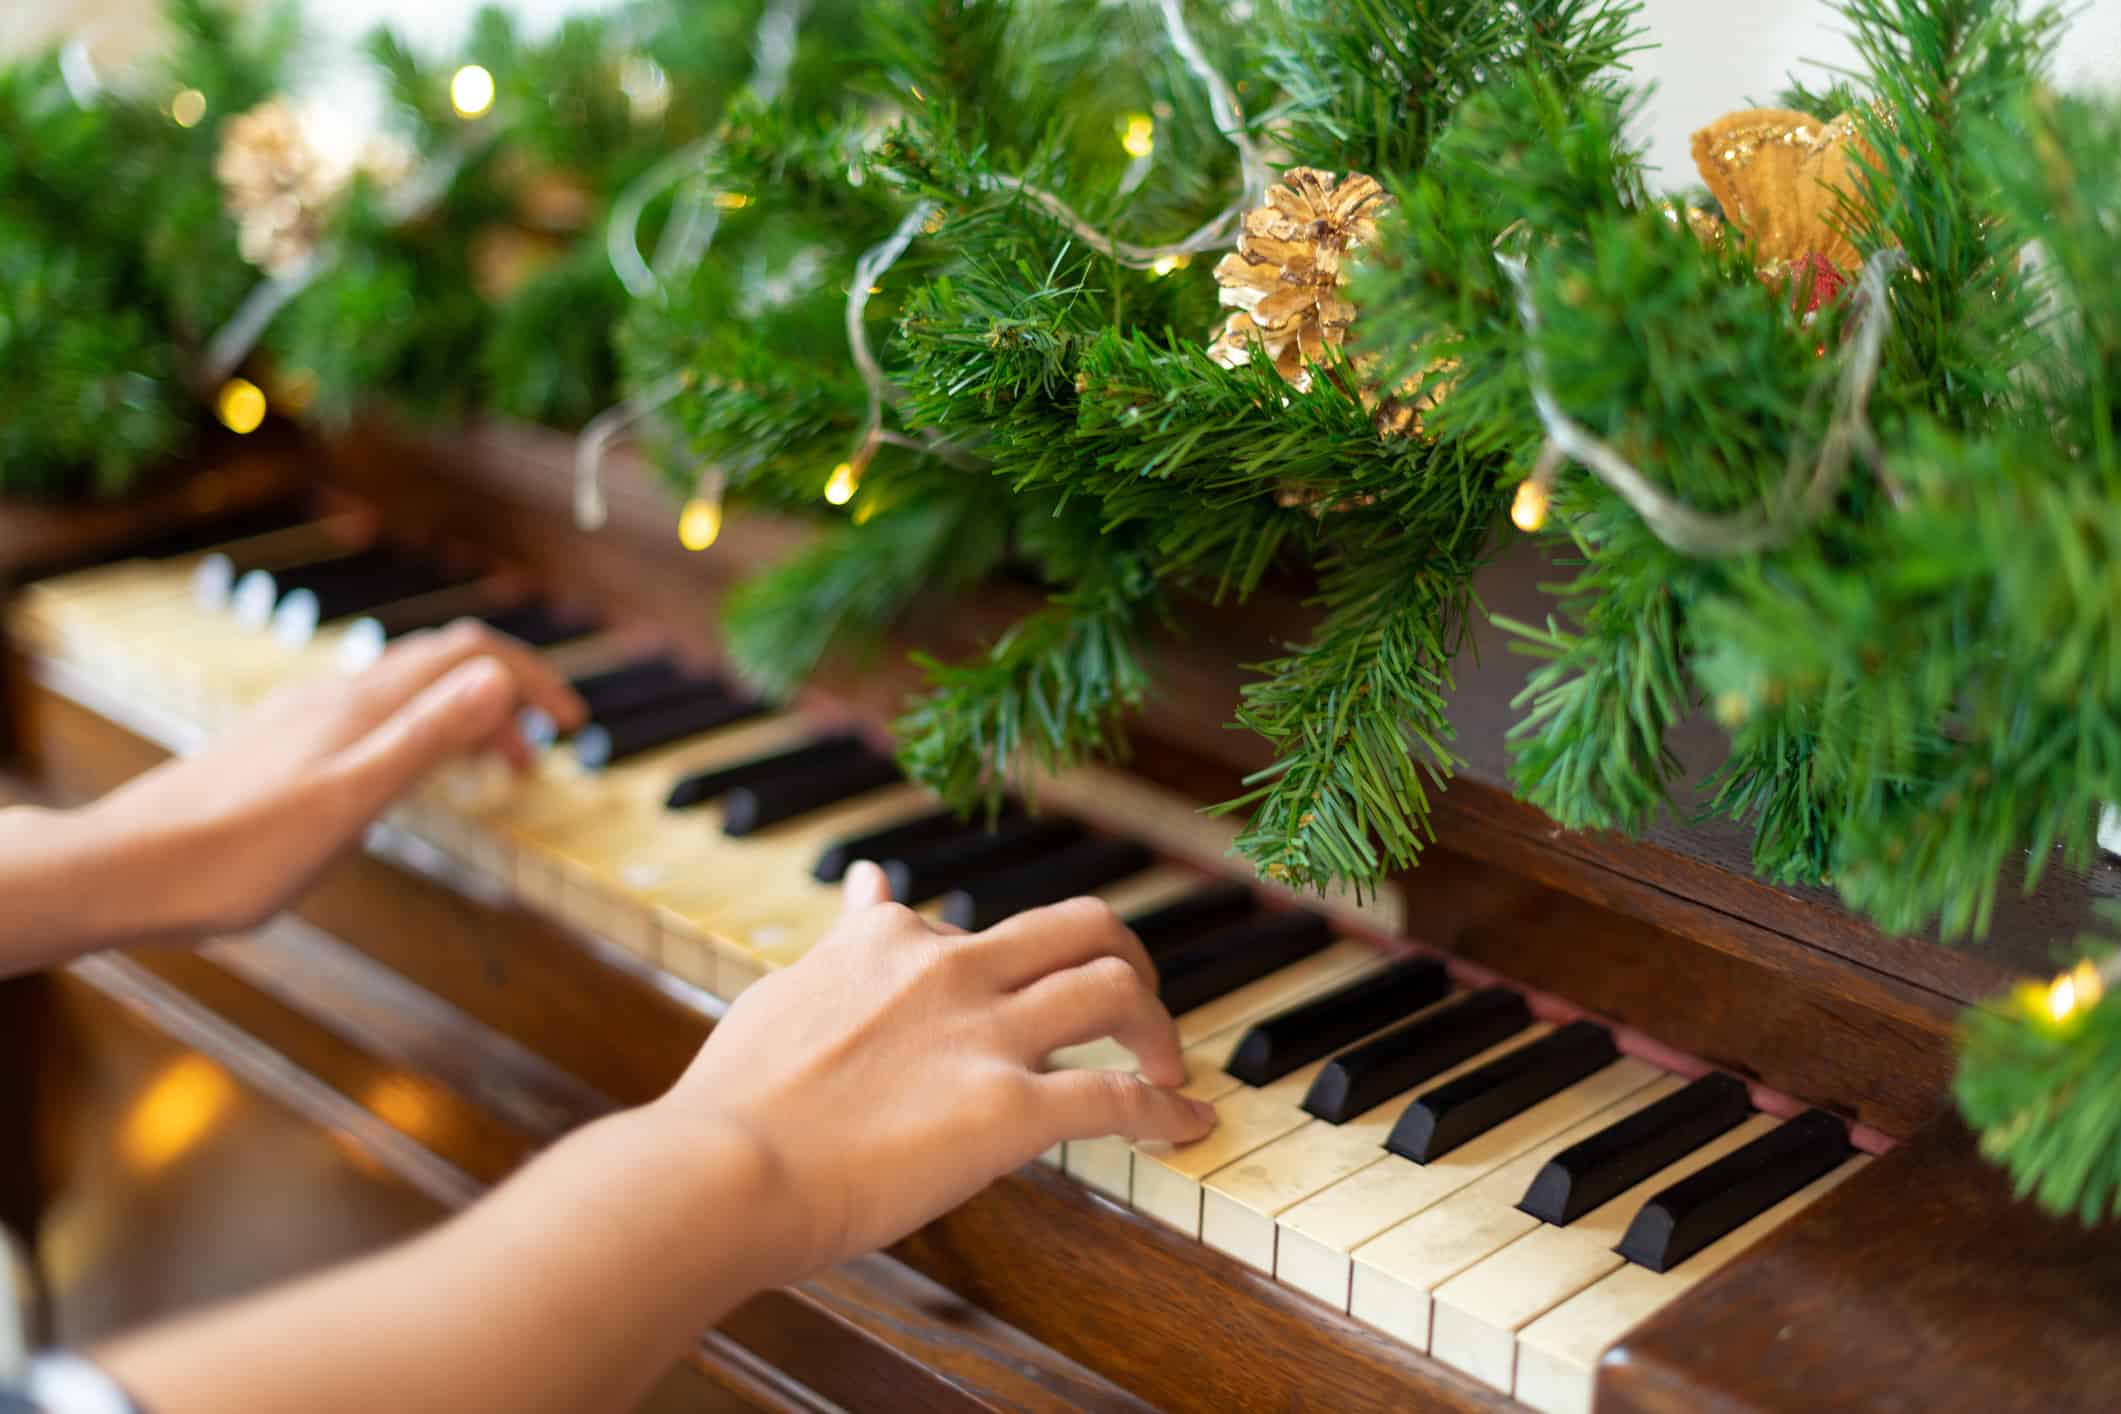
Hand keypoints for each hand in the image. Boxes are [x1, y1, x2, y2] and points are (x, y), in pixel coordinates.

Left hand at [87, 620, 585, 937]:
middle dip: (502, 696)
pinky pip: (367, 717)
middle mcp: (334, 698)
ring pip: (402, 692)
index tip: (572, 725)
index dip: (531, 678)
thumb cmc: (236, 853)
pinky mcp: (277, 746)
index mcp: (362, 707)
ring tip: (482, 771)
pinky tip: (398, 780)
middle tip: (535, 756)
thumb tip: (499, 678)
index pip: (469, 656)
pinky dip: (412, 733)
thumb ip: (427, 736)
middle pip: (439, 665)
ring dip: (458, 716)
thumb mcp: (353, 801)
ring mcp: (301, 718)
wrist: (125, 869)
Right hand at [659, 863, 1216, 1280]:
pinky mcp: (1009, 1109)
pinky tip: (1188, 1127)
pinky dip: (1167, 1111)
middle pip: (1083, 926)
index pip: (979, 930)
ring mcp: (986, 1035)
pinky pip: (1119, 1098)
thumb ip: (842, 940)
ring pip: (1117, 988)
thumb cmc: (735, 1102)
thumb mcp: (785, 990)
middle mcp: (951, 969)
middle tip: (1139, 1005)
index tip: (1034, 990)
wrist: (722, 1169)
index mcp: (889, 943)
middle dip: (1130, 960)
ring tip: (1167, 1067)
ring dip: (1159, 1029)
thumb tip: (867, 882)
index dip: (1019, 964)